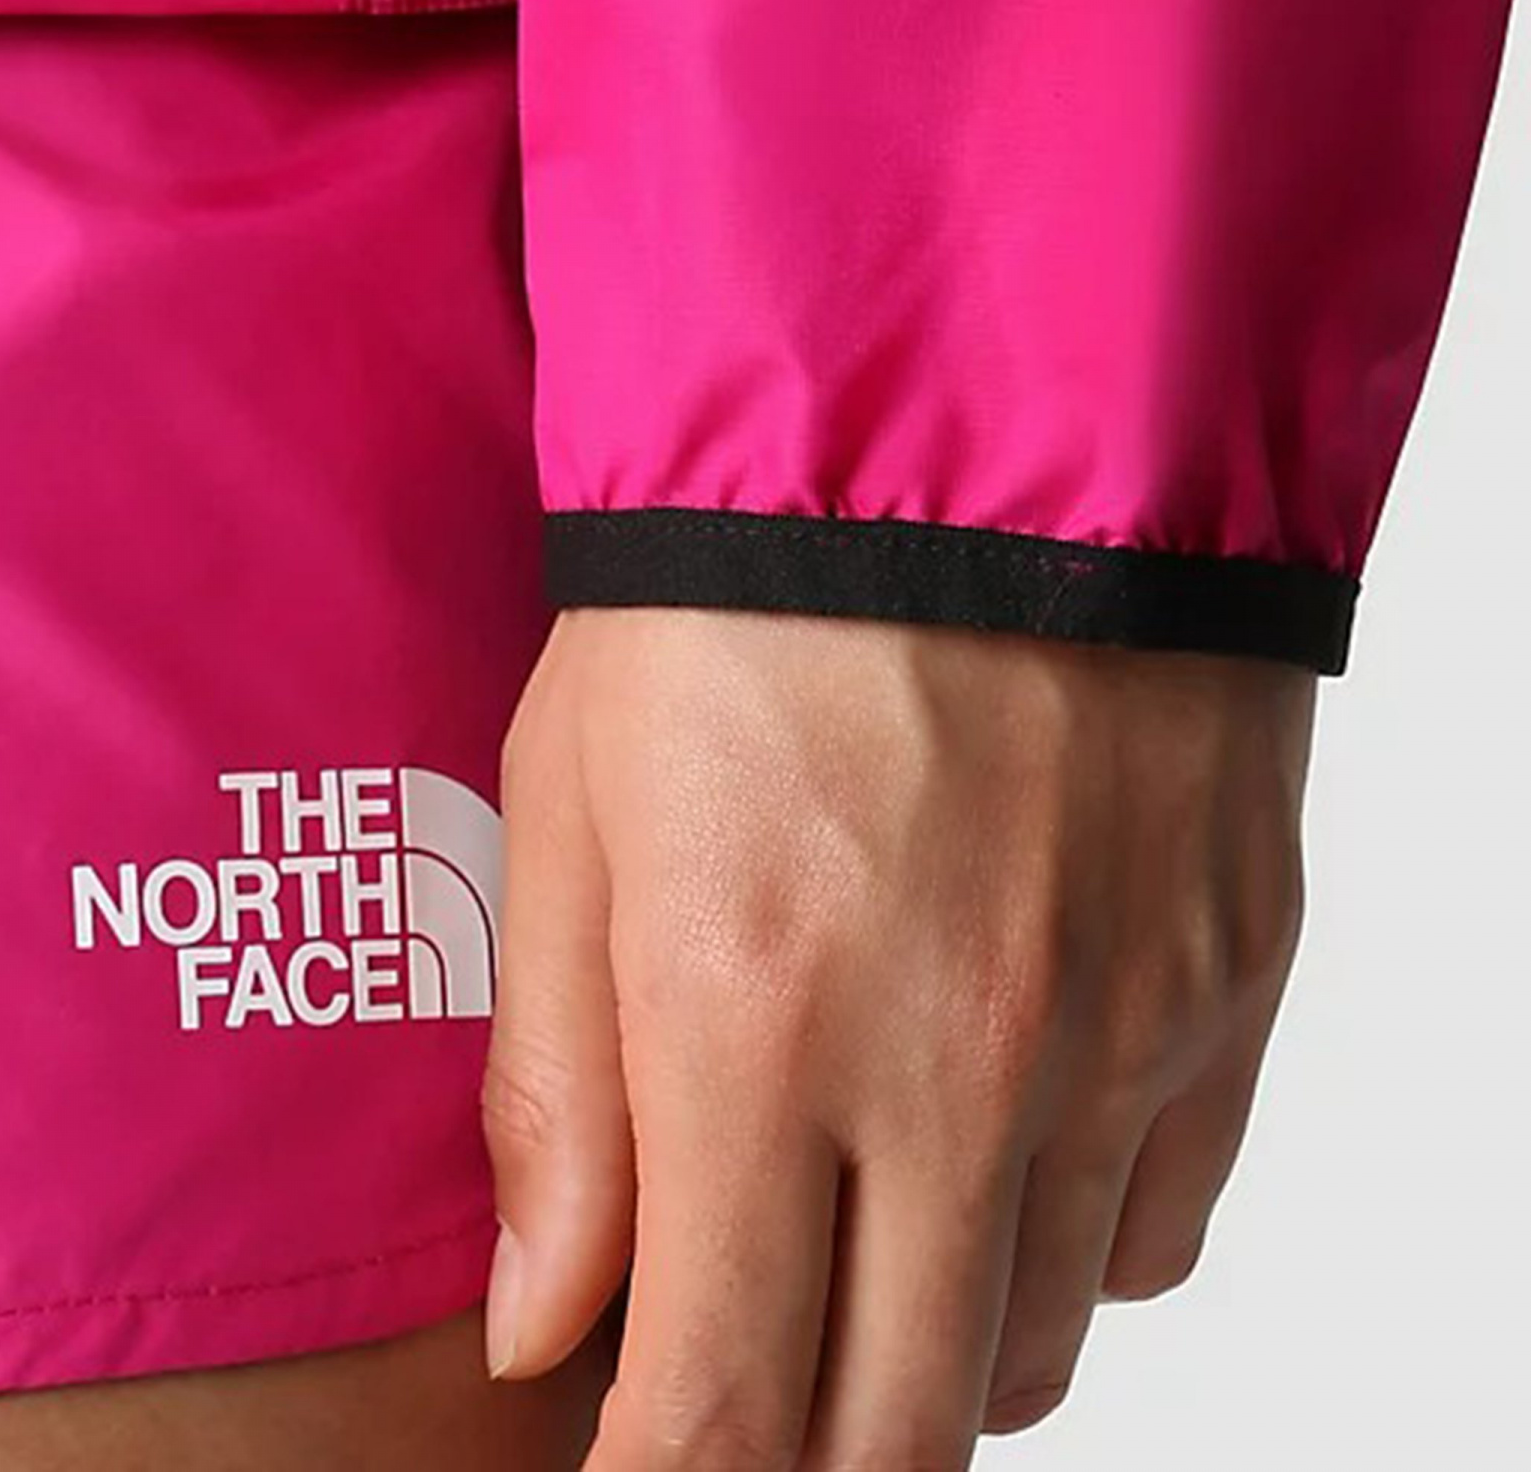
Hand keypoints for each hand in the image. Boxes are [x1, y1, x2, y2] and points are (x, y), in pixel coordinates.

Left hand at [480, 604, 1316, 1466]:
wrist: (980, 404)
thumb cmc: (735, 580)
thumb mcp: (572, 796)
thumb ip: (554, 1086)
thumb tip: (542, 1330)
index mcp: (753, 1023)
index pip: (721, 1420)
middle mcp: (956, 1067)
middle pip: (897, 1441)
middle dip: (799, 1466)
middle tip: (739, 1383)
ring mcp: (1114, 1033)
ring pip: (1029, 1353)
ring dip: (924, 1349)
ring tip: (846, 1232)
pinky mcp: (1228, 980)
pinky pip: (1158, 1231)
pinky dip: (1066, 1243)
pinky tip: (990, 1143)